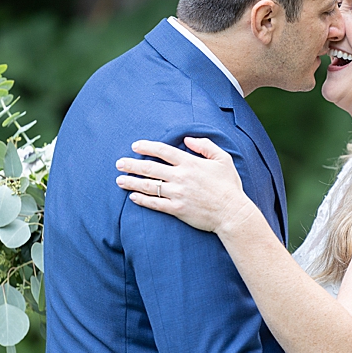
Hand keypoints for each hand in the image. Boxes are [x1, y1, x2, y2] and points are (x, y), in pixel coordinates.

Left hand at [115, 137, 254, 233]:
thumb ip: (206, 146)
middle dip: (132, 165)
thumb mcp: (223, 159)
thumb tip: (187, 140)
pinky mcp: (177, 209)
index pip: (163, 151)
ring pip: (149, 186)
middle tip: (119, 163)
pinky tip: (133, 197)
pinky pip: (155, 203)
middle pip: (150, 168)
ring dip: (132, 182)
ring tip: (119, 180)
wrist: (232, 213)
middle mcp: (181, 177)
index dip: (147, 147)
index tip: (135, 146)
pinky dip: (142, 200)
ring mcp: (178, 194)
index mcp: (190, 163)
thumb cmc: (229, 186)